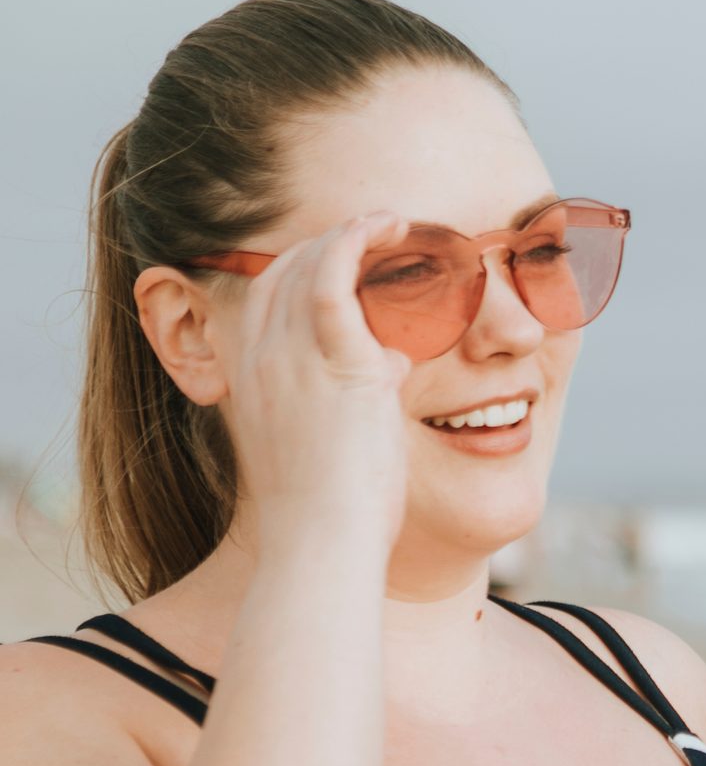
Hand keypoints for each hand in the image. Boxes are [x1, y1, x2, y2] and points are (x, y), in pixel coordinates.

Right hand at [218, 212, 414, 557]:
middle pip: (281, 271)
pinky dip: (358, 240)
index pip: (265, 297)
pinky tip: (390, 226)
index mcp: (251, 377)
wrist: (321, 541)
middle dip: (328, 243)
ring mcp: (289, 356)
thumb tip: (394, 361)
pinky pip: (333, 276)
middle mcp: (259, 357)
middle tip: (379, 232)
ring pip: (307, 263)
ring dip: (351, 234)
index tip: (349, 257)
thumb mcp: (332, 438)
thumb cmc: (334, 509)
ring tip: (395, 224)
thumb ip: (353, 392)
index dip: (305, 267)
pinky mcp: (331, 360)